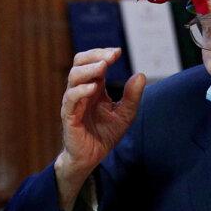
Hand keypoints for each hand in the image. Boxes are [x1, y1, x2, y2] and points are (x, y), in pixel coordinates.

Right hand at [54, 48, 145, 210]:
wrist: (91, 157)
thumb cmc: (105, 134)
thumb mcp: (125, 114)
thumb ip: (132, 96)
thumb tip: (141, 75)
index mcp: (94, 87)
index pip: (93, 62)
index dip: (103, 54)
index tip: (118, 52)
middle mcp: (82, 91)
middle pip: (79, 63)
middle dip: (94, 56)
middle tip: (110, 57)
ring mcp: (73, 102)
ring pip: (73, 77)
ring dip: (88, 70)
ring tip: (103, 67)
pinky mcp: (69, 116)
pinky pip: (70, 99)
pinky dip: (81, 90)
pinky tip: (94, 88)